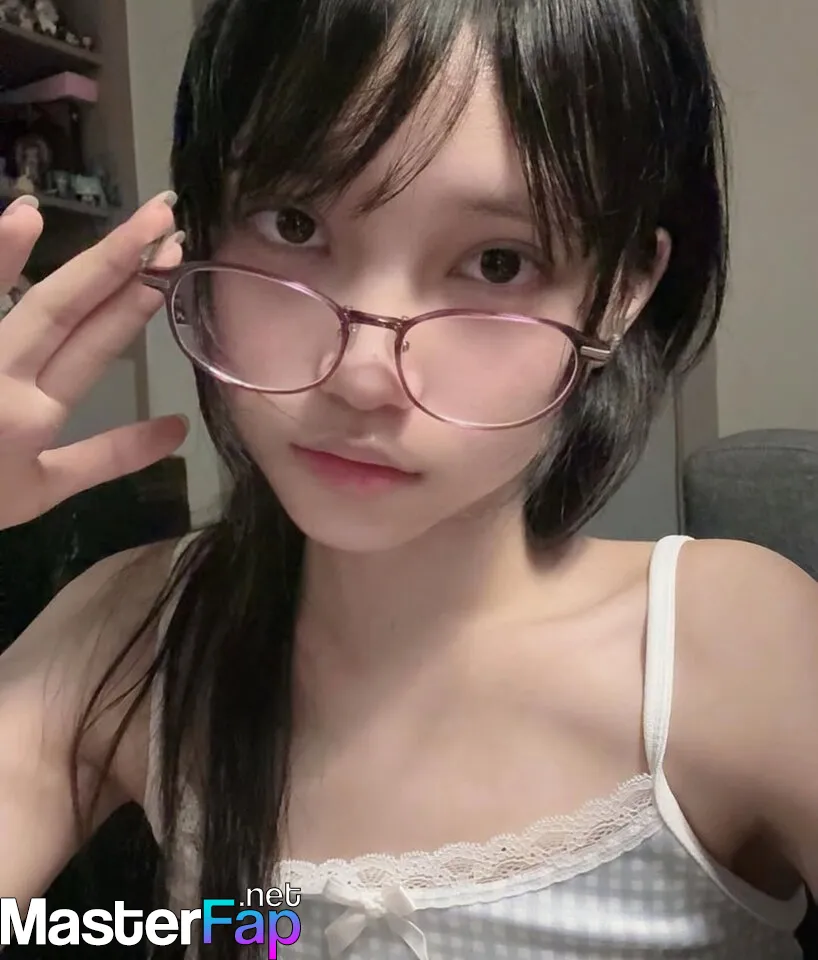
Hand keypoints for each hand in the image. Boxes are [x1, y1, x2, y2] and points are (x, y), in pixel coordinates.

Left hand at [0, 191, 188, 530]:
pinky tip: (9, 223)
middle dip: (113, 258)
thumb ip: (109, 457)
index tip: (170, 255)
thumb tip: (178, 427)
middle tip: (159, 213)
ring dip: (16, 252)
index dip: (136, 298)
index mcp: (33, 415)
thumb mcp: (42, 491)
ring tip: (39, 210)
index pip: (95, 343)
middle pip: (59, 306)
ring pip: (0, 299)